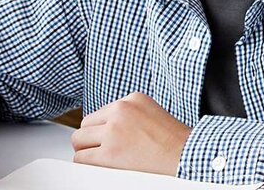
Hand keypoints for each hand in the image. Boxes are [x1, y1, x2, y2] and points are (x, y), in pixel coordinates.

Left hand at [71, 92, 191, 175]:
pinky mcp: (110, 153)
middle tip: (99, 147)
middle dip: (91, 137)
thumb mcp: (151, 111)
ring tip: (97, 156)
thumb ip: (129, 112)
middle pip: (85, 124)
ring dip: (85, 149)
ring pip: (79, 140)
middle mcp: (120, 111)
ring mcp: (113, 131)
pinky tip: (96, 164)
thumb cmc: (173, 139)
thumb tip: (106, 124)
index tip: (107, 136)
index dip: (102, 127)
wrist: (185, 154)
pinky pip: (81, 158)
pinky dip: (85, 162)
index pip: (100, 112)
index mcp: (130, 99)